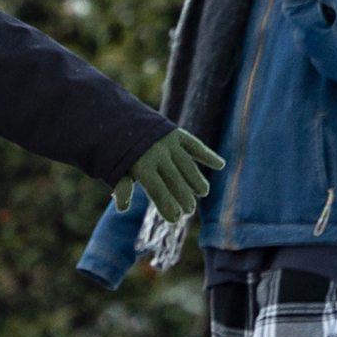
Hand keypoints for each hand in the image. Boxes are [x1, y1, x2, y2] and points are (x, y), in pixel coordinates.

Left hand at [111, 128, 225, 221]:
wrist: (117, 117)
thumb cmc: (118, 150)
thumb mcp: (116, 167)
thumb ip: (122, 186)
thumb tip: (122, 208)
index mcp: (140, 165)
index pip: (157, 191)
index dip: (166, 206)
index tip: (174, 220)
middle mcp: (157, 153)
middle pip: (175, 181)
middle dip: (183, 198)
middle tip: (189, 211)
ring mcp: (168, 142)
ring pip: (187, 165)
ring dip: (197, 180)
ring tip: (203, 192)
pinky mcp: (176, 133)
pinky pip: (194, 145)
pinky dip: (207, 155)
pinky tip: (220, 164)